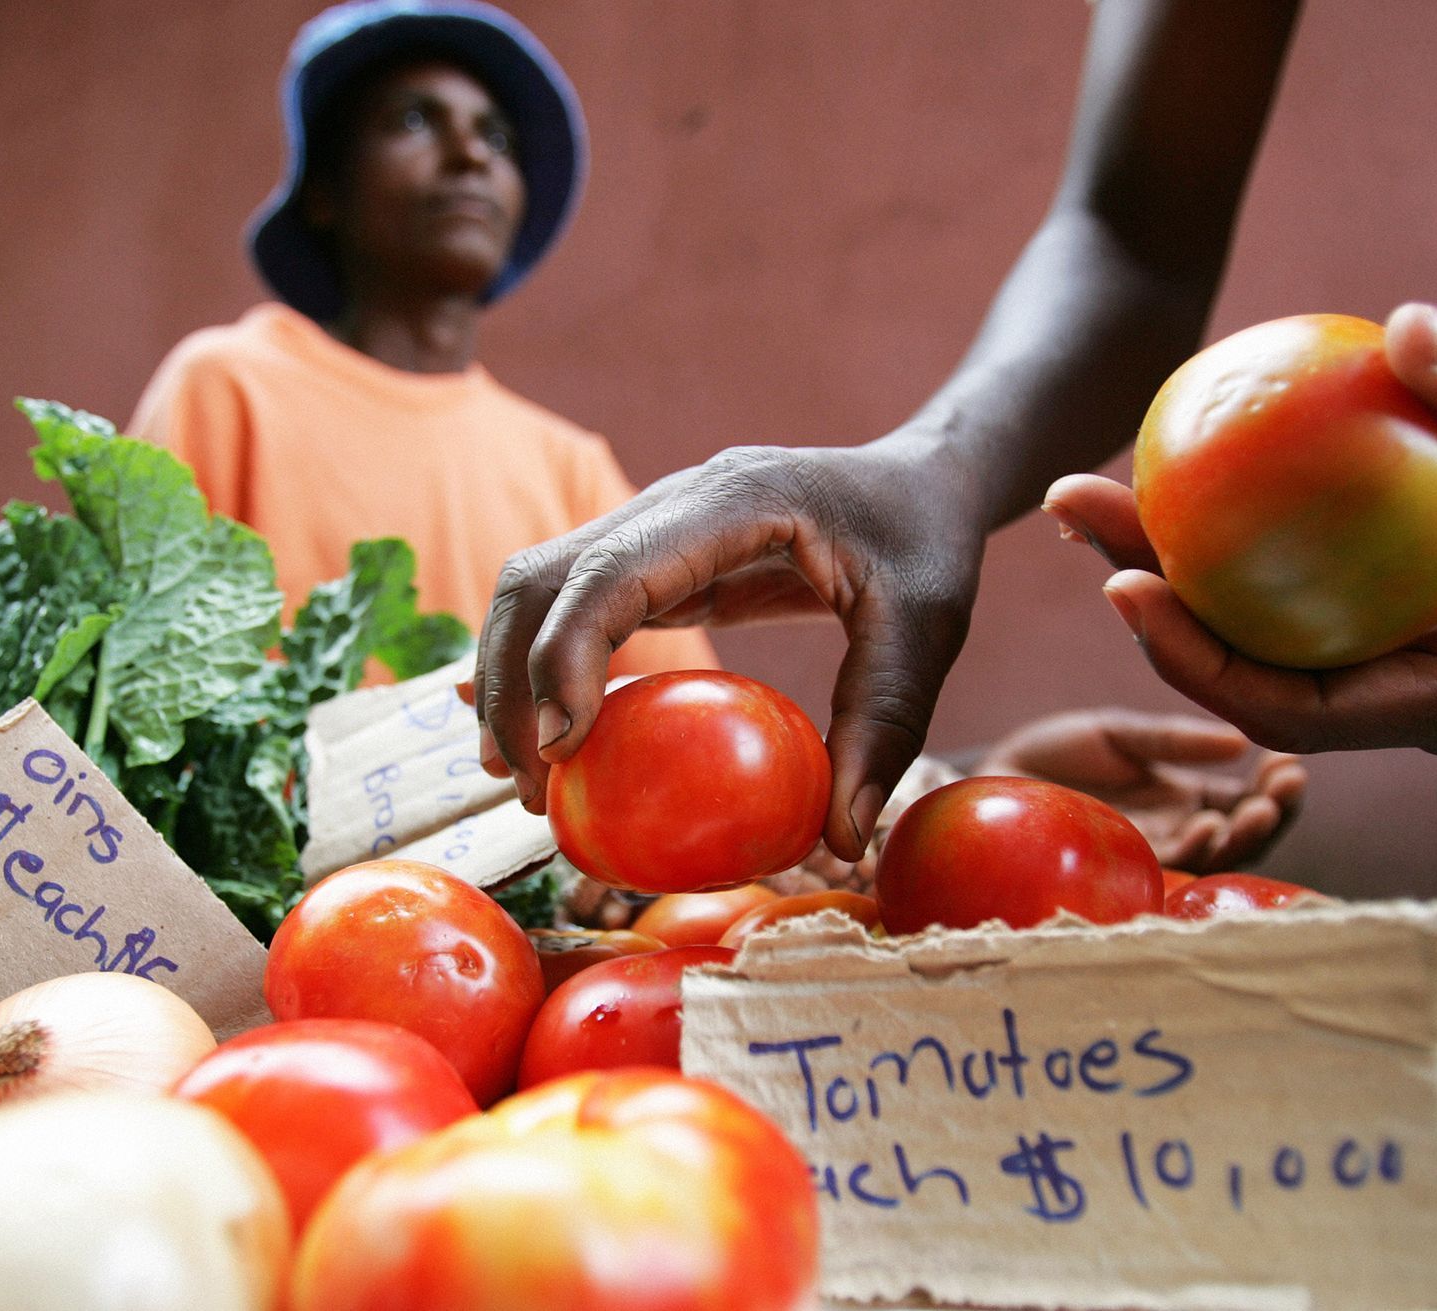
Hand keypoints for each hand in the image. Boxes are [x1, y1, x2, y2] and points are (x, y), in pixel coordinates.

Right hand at [474, 435, 990, 858]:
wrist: (920, 478)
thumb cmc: (927, 541)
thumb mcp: (928, 627)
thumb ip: (885, 724)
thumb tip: (843, 841)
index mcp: (734, 498)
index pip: (613, 570)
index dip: (567, 654)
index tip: (563, 747)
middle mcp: (673, 501)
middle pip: (543, 578)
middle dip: (511, 681)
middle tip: (530, 788)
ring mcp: (652, 525)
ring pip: (537, 587)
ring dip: (508, 676)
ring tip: (522, 777)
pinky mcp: (654, 559)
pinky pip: (571, 604)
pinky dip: (541, 665)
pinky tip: (544, 737)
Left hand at [970, 709, 1306, 871]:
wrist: (993, 782)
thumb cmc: (1054, 756)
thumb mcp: (1119, 733)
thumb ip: (1174, 739)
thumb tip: (1242, 741)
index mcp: (1185, 798)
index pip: (1244, 800)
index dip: (1274, 787)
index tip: (1292, 761)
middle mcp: (1176, 833)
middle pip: (1241, 836)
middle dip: (1272, 814)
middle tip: (1286, 789)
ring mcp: (1150, 855)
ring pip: (1212, 858)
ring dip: (1241, 835)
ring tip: (1257, 808)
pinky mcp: (1119, 872)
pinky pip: (1167, 869)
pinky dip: (1193, 849)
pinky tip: (1206, 824)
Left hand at [1043, 304, 1436, 754]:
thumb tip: (1408, 329)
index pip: (1302, 709)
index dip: (1202, 664)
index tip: (1123, 591)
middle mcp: (1427, 689)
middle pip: (1257, 662)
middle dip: (1153, 596)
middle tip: (1072, 506)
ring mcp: (1414, 645)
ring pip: (1272, 616)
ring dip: (1179, 554)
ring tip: (1098, 481)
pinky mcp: (1410, 596)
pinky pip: (1311, 569)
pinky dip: (1251, 519)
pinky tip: (1192, 454)